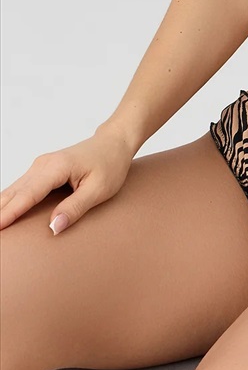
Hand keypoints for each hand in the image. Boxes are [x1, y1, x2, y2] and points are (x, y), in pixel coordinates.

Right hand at [0, 125, 134, 233]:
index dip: (11, 212)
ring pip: (14, 190)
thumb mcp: (100, 189)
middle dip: (0, 211)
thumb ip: (75, 208)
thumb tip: (53, 227)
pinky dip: (10, 201)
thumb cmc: (110, 164)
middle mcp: (43, 164)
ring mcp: (40, 166)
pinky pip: (21, 188)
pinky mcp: (41, 171)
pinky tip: (3, 213)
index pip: (28, 194)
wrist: (114, 142)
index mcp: (57, 167)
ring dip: (2, 207)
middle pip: (15, 192)